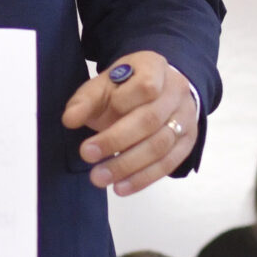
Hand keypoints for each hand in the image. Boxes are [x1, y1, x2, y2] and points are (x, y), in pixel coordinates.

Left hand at [61, 50, 198, 195]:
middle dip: (116, 140)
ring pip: (160, 146)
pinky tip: (120, 188)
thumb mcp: (104, 84)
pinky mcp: (187, 142)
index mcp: (155, 68)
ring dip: (127, 166)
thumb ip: (86, 100)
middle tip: (87, 154)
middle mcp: (177, 92)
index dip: (123, 102)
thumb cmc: (125, 86)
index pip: (146, 86)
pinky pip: (167, 164)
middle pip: (150, 120)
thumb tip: (70, 120)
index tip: (95, 116)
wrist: (158, 88)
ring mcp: (185, 118)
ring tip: (99, 177)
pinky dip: (143, 179)